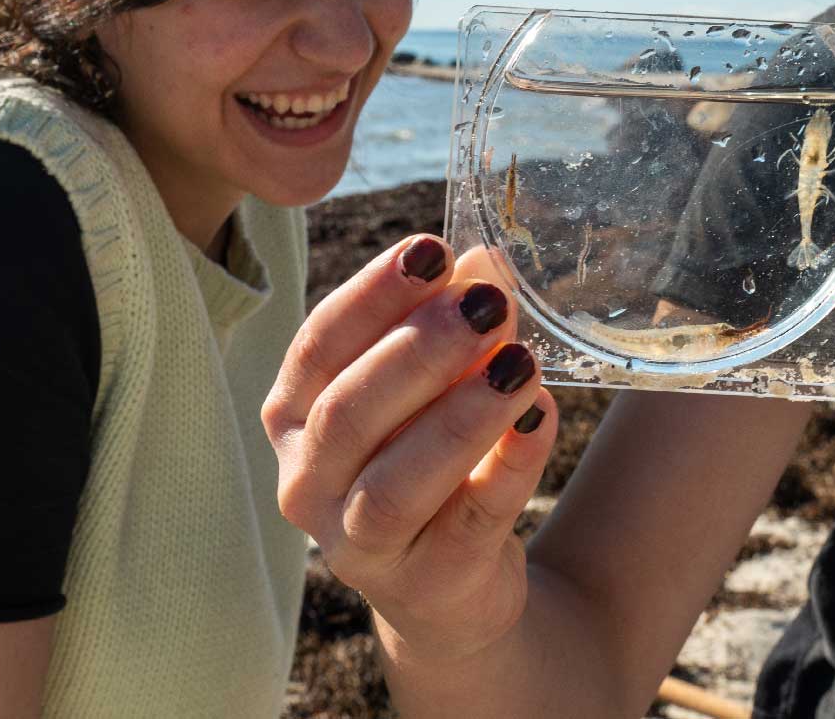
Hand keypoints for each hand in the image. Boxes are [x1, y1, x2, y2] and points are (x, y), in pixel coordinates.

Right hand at [262, 235, 555, 659]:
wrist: (451, 582)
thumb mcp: (430, 388)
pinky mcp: (426, 583)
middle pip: (348, 412)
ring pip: (396, 483)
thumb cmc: (426, 458)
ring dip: (461, 416)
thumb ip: (452, 326)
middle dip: (420, 350)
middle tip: (486, 304)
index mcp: (292, 416)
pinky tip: (542, 418)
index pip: (318, 346)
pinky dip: (509, 467)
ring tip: (519, 363)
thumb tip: (487, 262)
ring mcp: (358, 544)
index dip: (373, 295)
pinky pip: (470, 521)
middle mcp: (307, 483)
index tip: (430, 251)